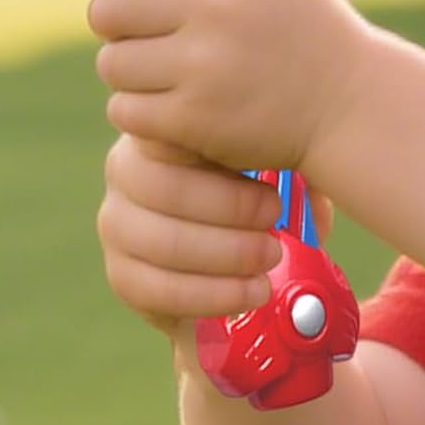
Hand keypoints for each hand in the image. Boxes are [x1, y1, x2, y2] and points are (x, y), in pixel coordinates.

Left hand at [86, 0, 368, 180]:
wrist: (349, 100)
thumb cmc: (292, 22)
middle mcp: (214, 2)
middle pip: (106, 8)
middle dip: (119, 22)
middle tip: (151, 32)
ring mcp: (203, 64)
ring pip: (111, 62)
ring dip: (130, 69)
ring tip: (168, 70)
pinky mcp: (195, 119)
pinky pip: (124, 110)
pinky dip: (140, 112)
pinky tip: (172, 104)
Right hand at [97, 135, 281, 340]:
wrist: (224, 259)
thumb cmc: (250, 194)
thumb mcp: (268, 165)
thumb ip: (284, 161)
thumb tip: (309, 188)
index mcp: (157, 129)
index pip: (173, 131)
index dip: (223, 162)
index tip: (274, 191)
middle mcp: (124, 169)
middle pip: (164, 188)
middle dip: (229, 209)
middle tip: (275, 222)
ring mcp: (115, 223)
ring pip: (162, 241)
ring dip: (224, 254)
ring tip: (270, 258)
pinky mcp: (120, 273)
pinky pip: (158, 289)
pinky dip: (211, 295)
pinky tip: (250, 292)